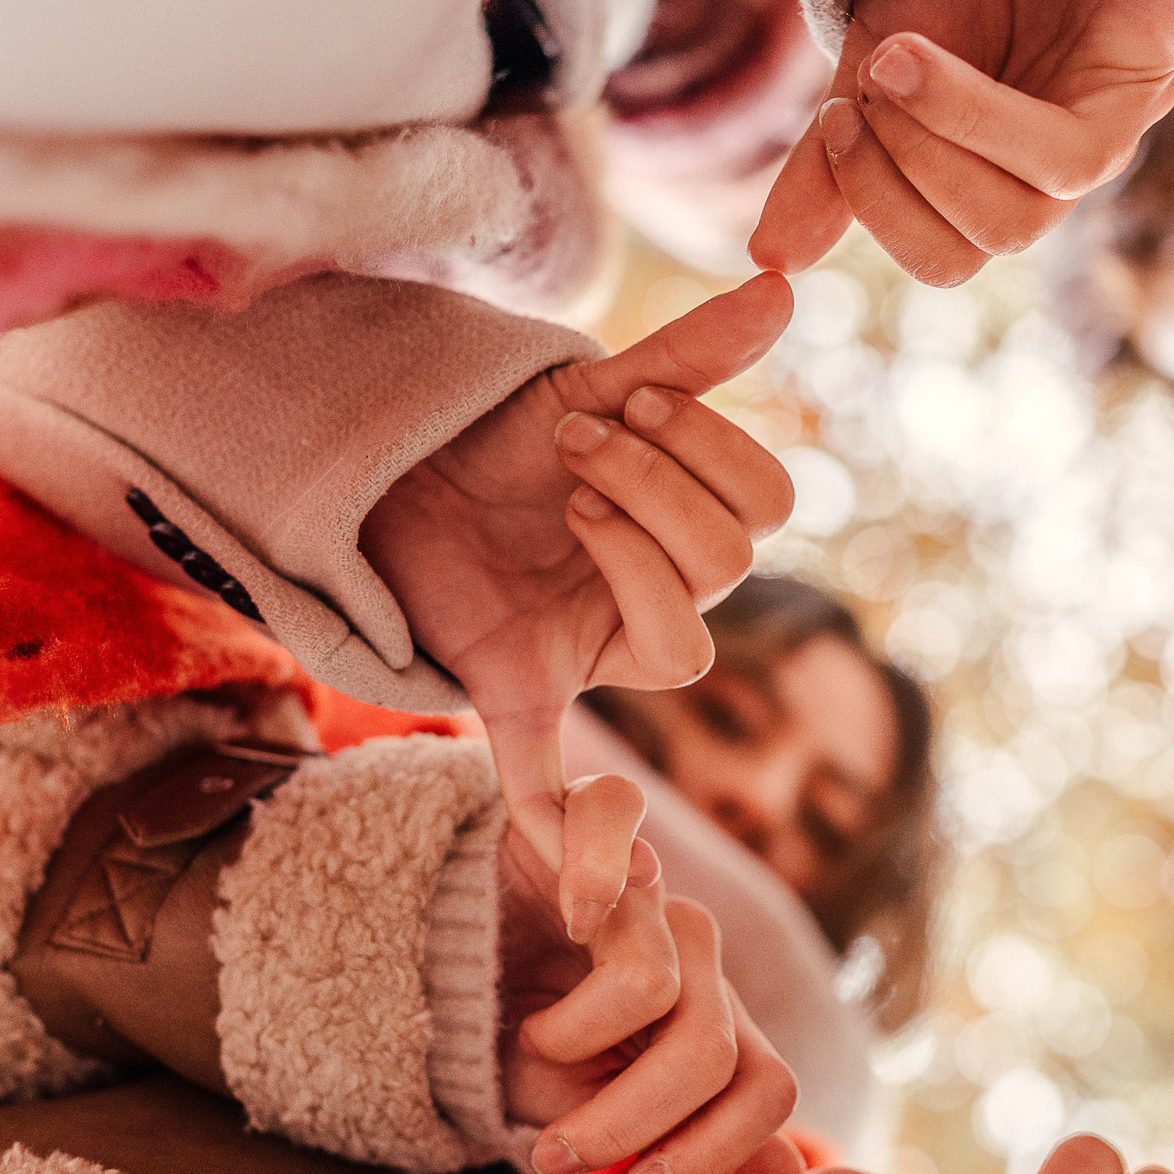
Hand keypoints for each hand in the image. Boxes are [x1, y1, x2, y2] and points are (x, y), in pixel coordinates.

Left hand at [363, 273, 795, 926]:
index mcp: (684, 536)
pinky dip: (564, 829)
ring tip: (566, 495)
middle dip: (659, 490)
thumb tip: (782, 285)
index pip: (759, 515)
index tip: (632, 402)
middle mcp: (654, 603)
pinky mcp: (514, 692)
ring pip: (681, 652)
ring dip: (633, 559)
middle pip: (730, 573)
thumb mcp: (589, 387)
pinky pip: (548, 777)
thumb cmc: (504, 438)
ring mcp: (588, 653)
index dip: (705, 455)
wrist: (390, 470)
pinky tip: (581, 887)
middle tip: (580, 446)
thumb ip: (688, 352)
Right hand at [498, 777, 803, 1173]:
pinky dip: (595, 870)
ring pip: (654, 983)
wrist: (435, 966)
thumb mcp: (595, 1112)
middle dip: (624, 1123)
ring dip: (569, 1040)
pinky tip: (568, 914)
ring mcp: (645, 884)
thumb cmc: (519, 1039)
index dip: (714, 1151)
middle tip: (552, 1152)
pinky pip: (616, 823)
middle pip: (710, 1051)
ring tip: (524, 1038)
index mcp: (711, 1017)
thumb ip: (692, 1142)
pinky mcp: (578, 819)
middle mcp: (694, 949)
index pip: (770, 1086)